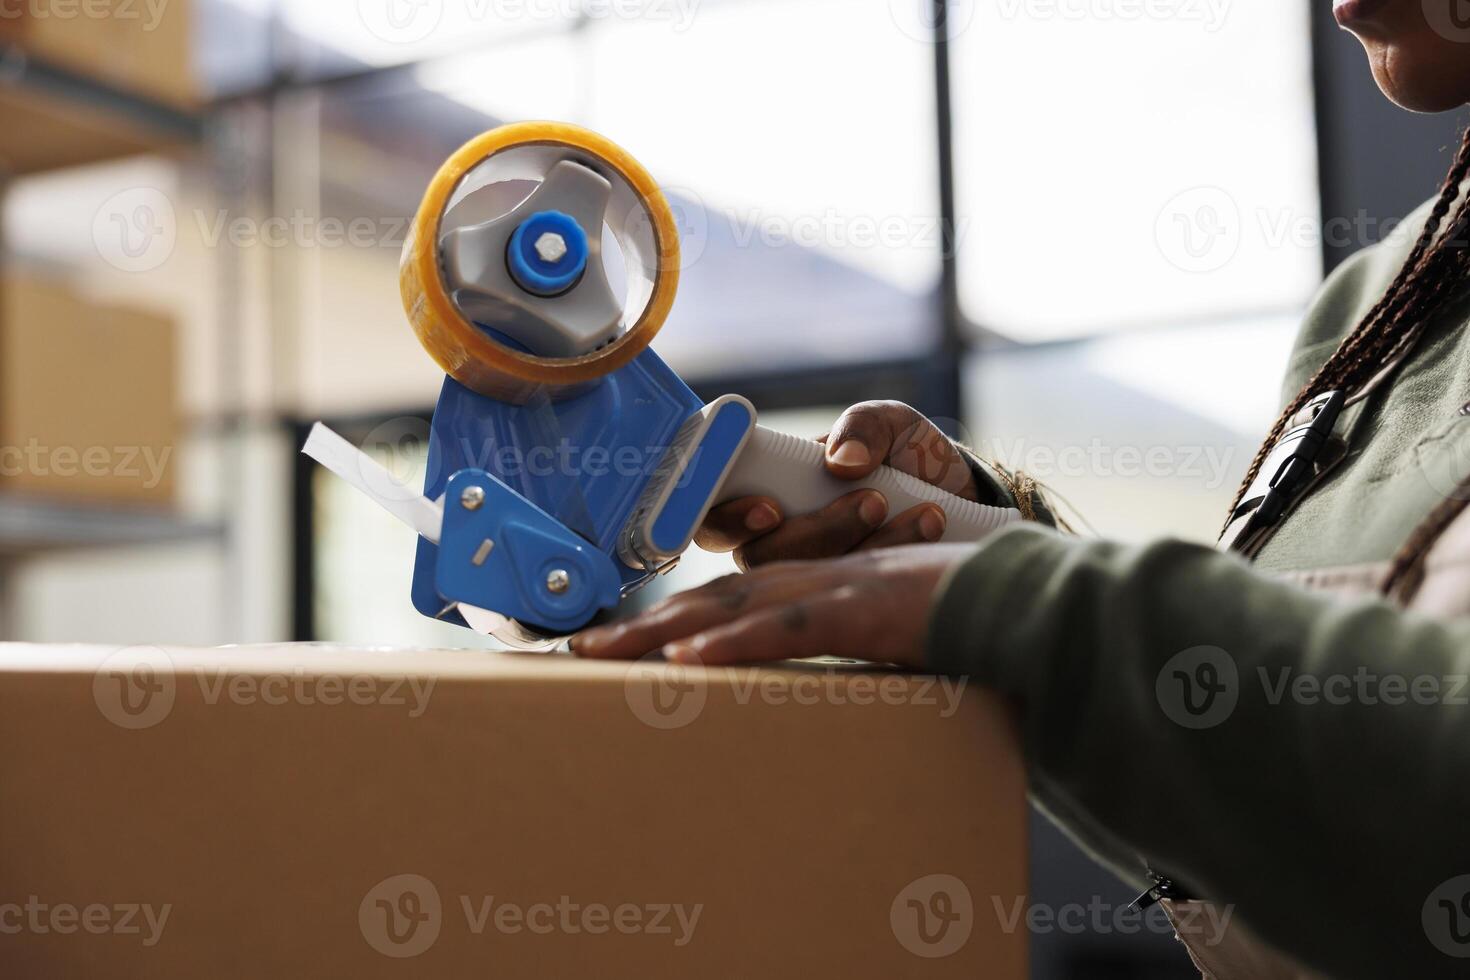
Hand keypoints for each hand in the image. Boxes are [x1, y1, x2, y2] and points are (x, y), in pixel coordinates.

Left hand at [573, 544, 973, 667]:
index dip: (660, 621)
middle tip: (574, 653)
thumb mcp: (874, 640)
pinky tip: (686, 666)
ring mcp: (827, 591)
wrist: (1013, 594)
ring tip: (602, 658)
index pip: (716, 602)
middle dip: (636, 628)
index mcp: (804, 589)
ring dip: (660, 634)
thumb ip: (831, 658)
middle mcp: (804, 582)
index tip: (610, 647)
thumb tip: (794, 698)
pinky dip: (733, 646)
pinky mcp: (856, 611)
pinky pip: (784, 630)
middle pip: (702, 603)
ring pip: (727, 611)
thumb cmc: (945, 620)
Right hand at [697, 401, 979, 569]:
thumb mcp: (887, 423)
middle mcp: (776, 538)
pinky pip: (856, 590)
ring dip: (865, 543)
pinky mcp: (851, 596)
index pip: (713, 514)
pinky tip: (931, 523)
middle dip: (818, 531)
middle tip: (873, 500)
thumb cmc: (903, 453)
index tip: (770, 510)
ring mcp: (812, 573)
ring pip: (810, 578)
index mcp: (763, 489)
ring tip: (919, 510)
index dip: (728, 520)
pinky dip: (898, 552)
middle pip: (761, 558)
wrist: (958, 492)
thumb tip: (840, 461)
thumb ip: (862, 427)